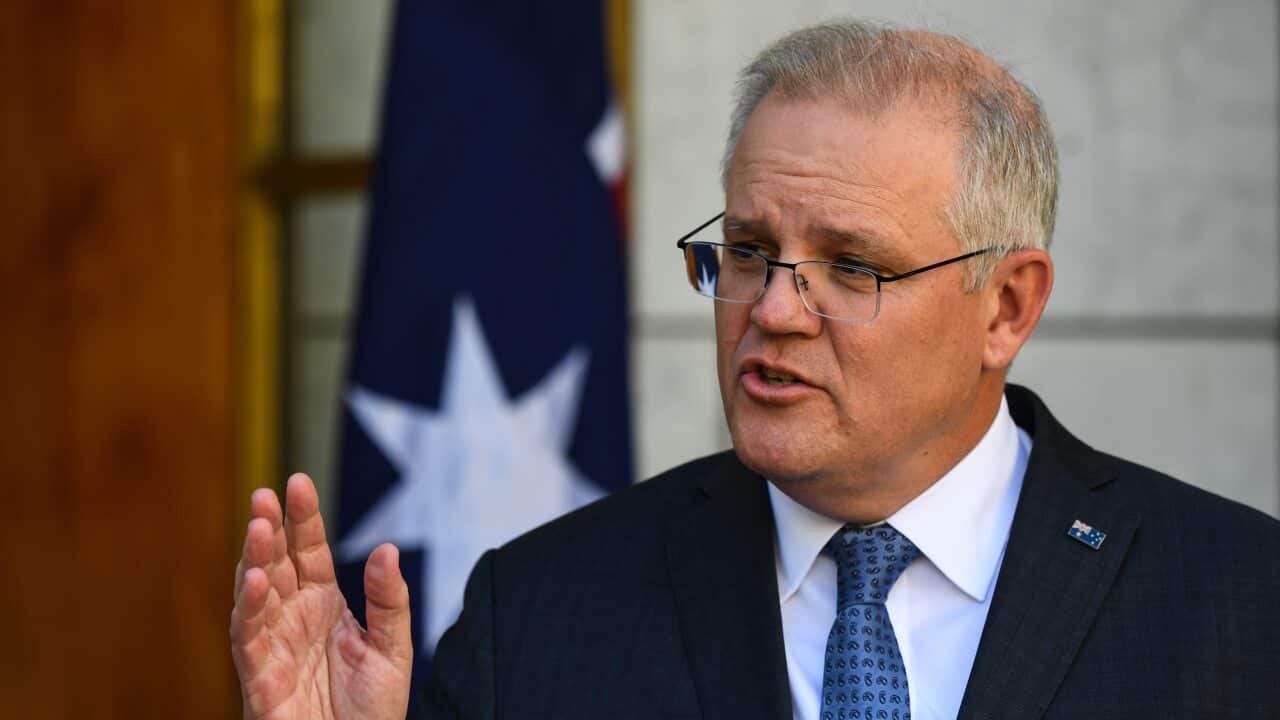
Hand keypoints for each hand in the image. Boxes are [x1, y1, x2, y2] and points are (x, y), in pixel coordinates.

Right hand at [230, 473, 412, 718]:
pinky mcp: (260, 678)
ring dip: (253, 560)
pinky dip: (249, 609)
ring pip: (255, 594)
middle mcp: (294, 618)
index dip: (302, 518)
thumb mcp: (393, 648)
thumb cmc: (372, 709)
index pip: (309, 552)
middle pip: (276, 564)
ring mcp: (273, 645)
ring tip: (258, 528)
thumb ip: (389, 600)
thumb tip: (387, 548)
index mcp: (324, 605)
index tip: (297, 482)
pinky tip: (254, 581)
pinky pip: (248, 639)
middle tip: (264, 496)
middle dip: (269, 529)